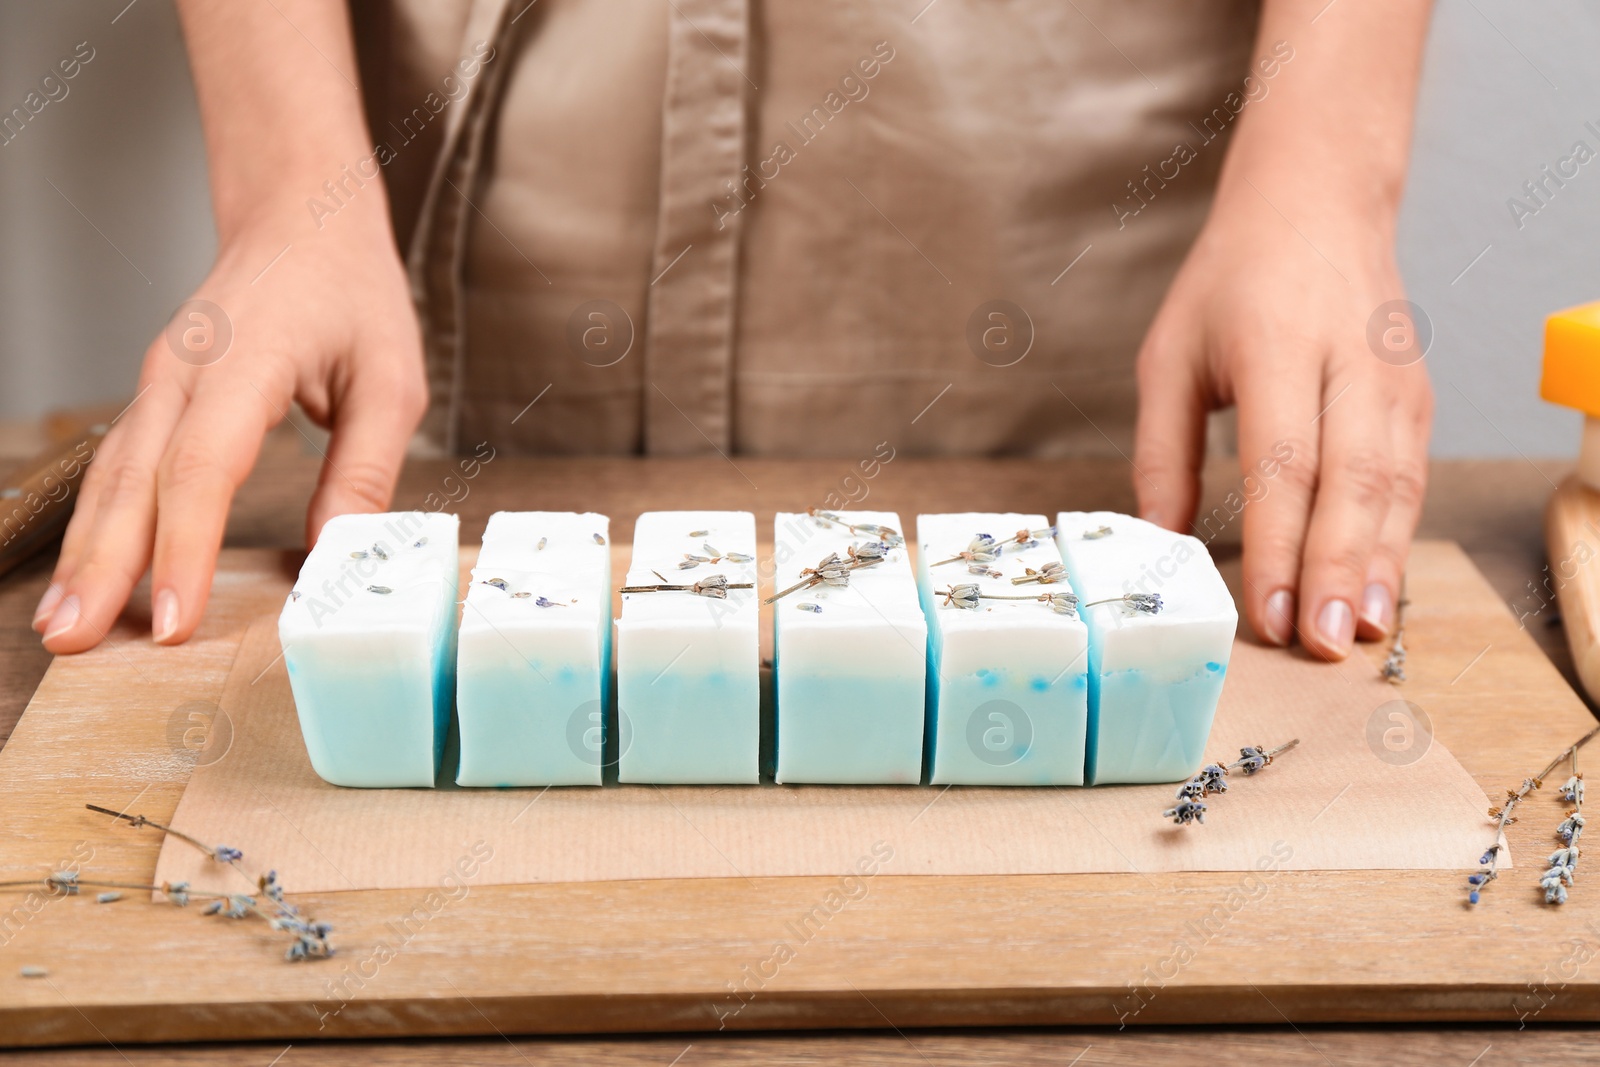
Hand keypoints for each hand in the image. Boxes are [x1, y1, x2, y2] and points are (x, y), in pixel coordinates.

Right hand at [34, 201, 425, 651]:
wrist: (301, 214)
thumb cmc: (352, 292)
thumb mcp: (390, 379)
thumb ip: (364, 468)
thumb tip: (340, 555)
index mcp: (246, 359)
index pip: (202, 466)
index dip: (185, 548)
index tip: (175, 620)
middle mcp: (184, 370)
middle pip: (134, 479)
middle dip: (103, 567)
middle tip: (75, 644)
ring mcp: (160, 379)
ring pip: (112, 475)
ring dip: (84, 553)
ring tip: (61, 628)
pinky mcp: (157, 393)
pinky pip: (119, 464)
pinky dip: (98, 522)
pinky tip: (84, 575)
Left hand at [1131, 184, 1432, 660]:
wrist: (1317, 204)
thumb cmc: (1230, 285)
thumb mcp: (1169, 355)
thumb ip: (1160, 451)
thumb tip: (1157, 540)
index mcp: (1275, 346)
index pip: (1283, 462)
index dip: (1278, 546)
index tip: (1270, 614)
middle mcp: (1348, 363)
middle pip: (1350, 482)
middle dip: (1336, 572)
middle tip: (1322, 646)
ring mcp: (1393, 379)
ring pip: (1393, 487)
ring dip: (1378, 568)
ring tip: (1361, 637)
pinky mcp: (1417, 397)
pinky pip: (1410, 480)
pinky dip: (1398, 540)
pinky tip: (1381, 593)